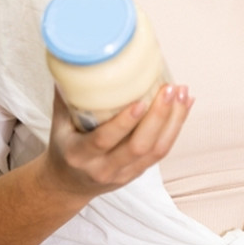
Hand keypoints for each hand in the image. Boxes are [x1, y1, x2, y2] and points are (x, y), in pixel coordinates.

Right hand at [38, 84, 192, 199]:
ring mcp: (124, 173)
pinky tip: (185, 105)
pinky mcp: (139, 172)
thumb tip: (72, 59)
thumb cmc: (64, 147)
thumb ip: (66, 96)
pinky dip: (176, 127)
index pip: (104, 140)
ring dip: (174, 120)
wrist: (67, 185)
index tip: (140, 101)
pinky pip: (162, 151)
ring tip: (183, 94)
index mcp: (79, 155)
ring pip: (156, 150)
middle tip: (170, 89)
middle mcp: (103, 167)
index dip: (124, 123)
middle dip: (158, 117)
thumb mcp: (58, 125)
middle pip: (138, 146)